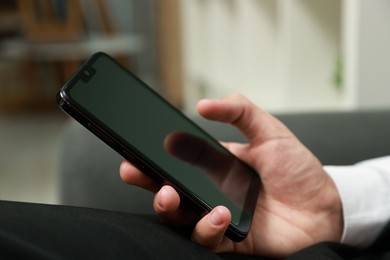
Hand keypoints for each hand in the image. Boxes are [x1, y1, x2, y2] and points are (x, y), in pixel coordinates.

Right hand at [120, 94, 342, 257]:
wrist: (326, 205)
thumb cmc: (298, 169)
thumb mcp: (269, 131)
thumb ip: (240, 111)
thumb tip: (204, 105)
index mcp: (216, 167)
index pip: (178, 162)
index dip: (154, 158)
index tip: (135, 150)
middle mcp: (213, 193)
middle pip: (170, 190)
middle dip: (148, 182)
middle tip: (134, 171)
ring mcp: (220, 217)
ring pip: (181, 218)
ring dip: (170, 207)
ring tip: (171, 193)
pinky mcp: (232, 240)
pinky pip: (208, 240)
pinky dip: (206, 228)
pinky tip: (216, 214)